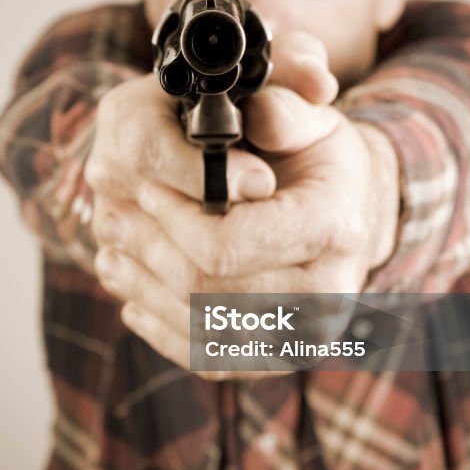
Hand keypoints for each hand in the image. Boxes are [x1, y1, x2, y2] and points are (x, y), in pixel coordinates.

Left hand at [89, 35, 398, 379]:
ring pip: (200, 329)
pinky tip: (134, 301)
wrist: (357, 216)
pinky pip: (208, 358)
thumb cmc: (325, 162)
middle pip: (207, 291)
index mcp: (334, 229)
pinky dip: (163, 331)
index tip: (145, 190)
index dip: (173, 220)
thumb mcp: (313, 121)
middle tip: (112, 222)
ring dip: (146, 293)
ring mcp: (304, 336)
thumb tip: (256, 117)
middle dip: (150, 253)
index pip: (229, 244)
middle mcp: (327, 294)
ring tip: (112, 257)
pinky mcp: (279, 358)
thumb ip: (284, 111)